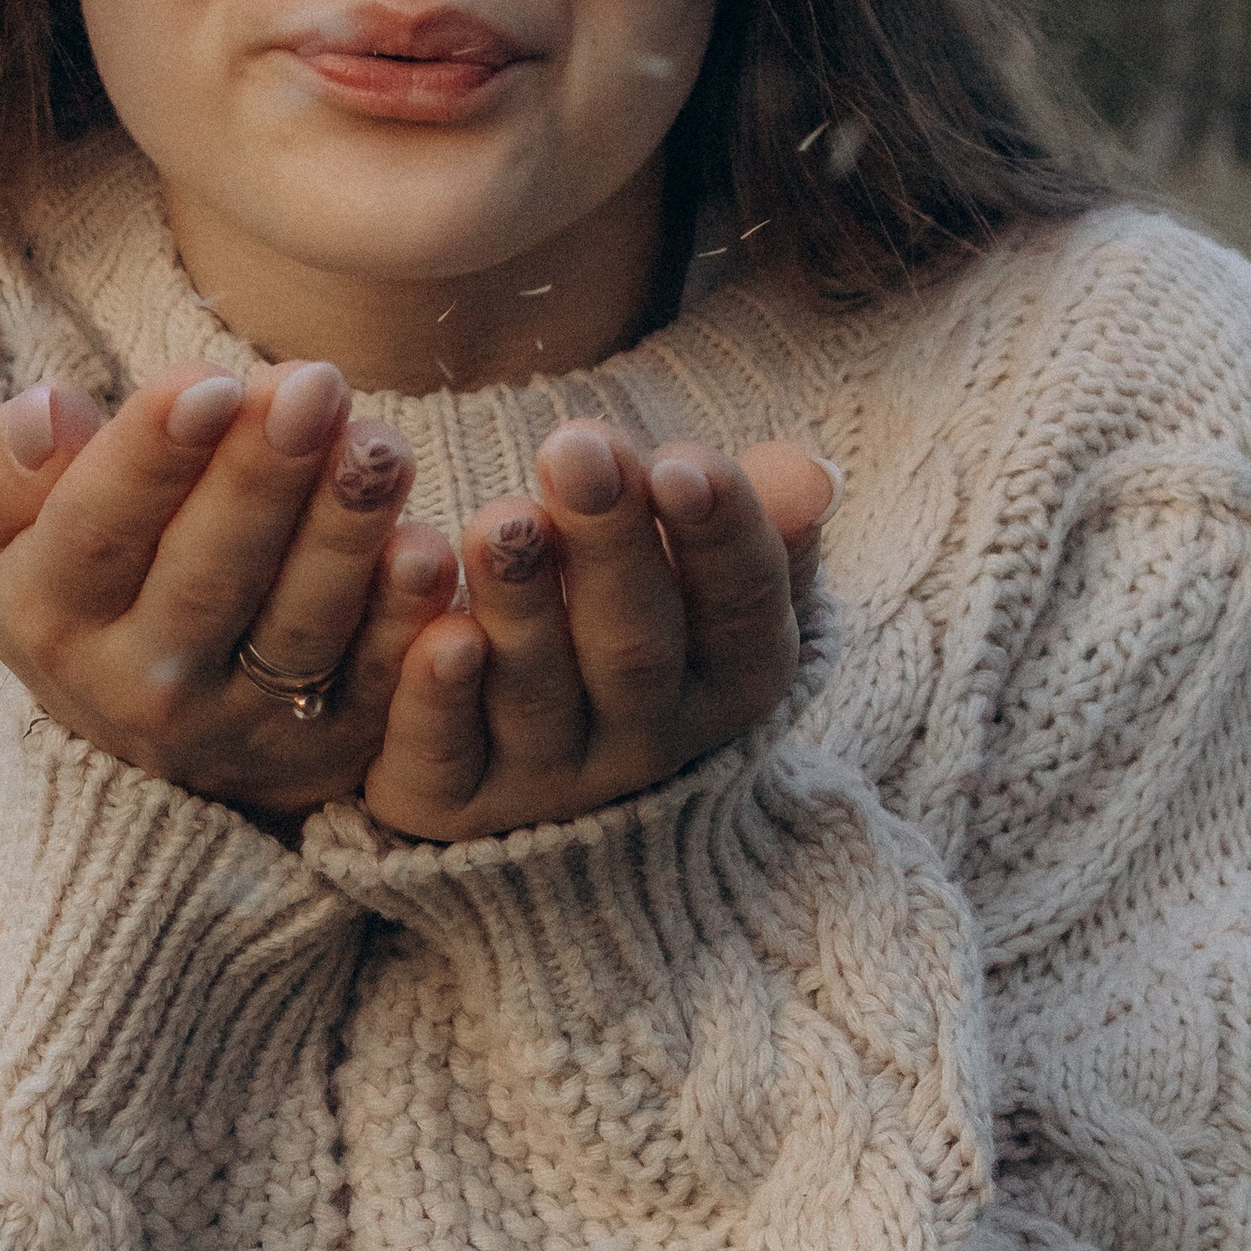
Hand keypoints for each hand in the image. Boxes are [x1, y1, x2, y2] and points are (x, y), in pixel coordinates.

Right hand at [0, 359, 456, 820]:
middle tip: (315, 386)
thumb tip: (46, 414)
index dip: (152, 456)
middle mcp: (139, 687)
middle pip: (207, 576)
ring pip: (297, 627)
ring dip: (345, 535)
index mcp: (49, 616)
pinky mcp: (324, 749)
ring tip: (380, 446)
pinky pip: (372, 687)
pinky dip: (404, 625)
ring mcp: (238, 727)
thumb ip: (2, 470)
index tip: (207, 381)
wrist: (129, 732)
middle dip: (264, 477)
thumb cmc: (73, 577)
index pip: (97, 530)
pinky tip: (430, 551)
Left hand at [364, 420, 838, 842]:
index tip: (678, 461)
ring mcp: (550, 780)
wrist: (532, 754)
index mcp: (730, 678)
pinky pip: (447, 756)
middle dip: (608, 546)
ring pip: (537, 694)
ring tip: (500, 521)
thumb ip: (747, 519)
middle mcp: (648, 741)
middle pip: (636, 646)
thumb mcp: (703, 569)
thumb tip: (811, 479)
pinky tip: (439, 634)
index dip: (716, 535)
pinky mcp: (454, 801)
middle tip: (576, 450)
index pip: (741, 607)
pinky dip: (440, 699)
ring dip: (521, 606)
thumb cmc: (634, 614)